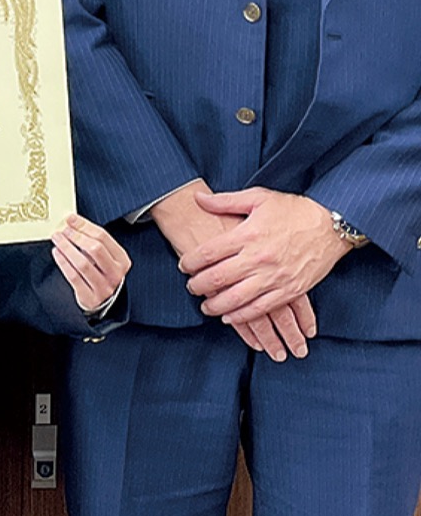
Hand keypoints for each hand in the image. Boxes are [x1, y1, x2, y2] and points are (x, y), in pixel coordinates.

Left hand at [51, 214, 130, 311]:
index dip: (84, 226)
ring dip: (67, 248)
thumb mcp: (106, 259)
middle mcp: (115, 274)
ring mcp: (103, 287)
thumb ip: (94, 243)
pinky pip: (74, 277)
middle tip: (63, 229)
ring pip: (83, 263)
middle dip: (76, 236)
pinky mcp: (90, 297)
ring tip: (57, 238)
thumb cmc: (102, 275)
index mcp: (121, 260)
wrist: (105, 304)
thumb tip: (72, 223)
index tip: (71, 219)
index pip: (103, 237)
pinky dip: (63, 262)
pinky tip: (57, 253)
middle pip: (95, 249)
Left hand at [151, 180, 313, 360]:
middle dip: (198, 285)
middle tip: (190, 287)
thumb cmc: (293, 209)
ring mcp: (274, 277)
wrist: (331, 224)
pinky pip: (261, 309)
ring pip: (237, 299)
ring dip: (216, 305)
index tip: (183, 265)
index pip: (208, 252)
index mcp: (247, 234)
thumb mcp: (258, 197)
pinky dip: (242, 316)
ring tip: (205, 306)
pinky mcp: (289, 290)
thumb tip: (198, 198)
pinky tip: (229, 317)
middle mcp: (258, 258)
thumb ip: (225, 201)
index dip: (191, 261)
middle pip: (218, 278)